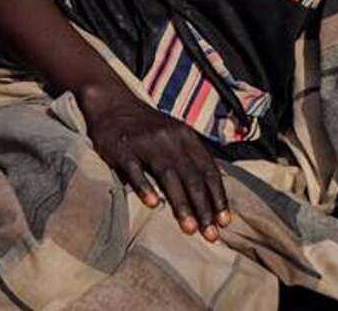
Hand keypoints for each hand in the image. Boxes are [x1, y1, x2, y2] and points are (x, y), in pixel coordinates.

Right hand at [80, 81, 230, 240]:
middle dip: (204, 208)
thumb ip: (189, 160)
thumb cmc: (147, 127)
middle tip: (211, 235)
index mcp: (187, 137)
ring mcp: (146, 143)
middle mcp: (171, 138)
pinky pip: (135, 170)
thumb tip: (209, 195)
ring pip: (169, 176)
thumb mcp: (174, 136)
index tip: (225, 222)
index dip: (218, 197)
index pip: (209, 170)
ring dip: (181, 204)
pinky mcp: (122, 148)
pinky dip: (145, 187)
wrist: (112, 102)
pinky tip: (153, 205)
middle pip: (193, 177)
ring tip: (190, 229)